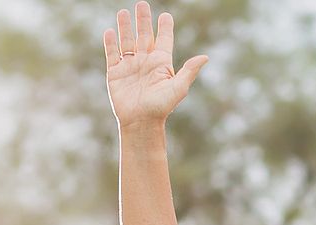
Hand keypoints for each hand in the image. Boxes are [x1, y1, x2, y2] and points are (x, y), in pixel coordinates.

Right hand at [104, 4, 207, 131]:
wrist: (140, 122)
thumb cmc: (161, 107)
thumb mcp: (178, 88)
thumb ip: (189, 71)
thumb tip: (205, 57)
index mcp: (161, 63)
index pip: (163, 40)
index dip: (164, 27)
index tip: (165, 15)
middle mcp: (145, 62)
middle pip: (143, 35)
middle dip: (142, 20)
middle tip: (142, 3)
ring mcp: (130, 66)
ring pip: (126, 41)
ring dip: (125, 26)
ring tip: (123, 12)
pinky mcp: (115, 73)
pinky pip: (112, 54)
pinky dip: (110, 42)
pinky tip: (110, 31)